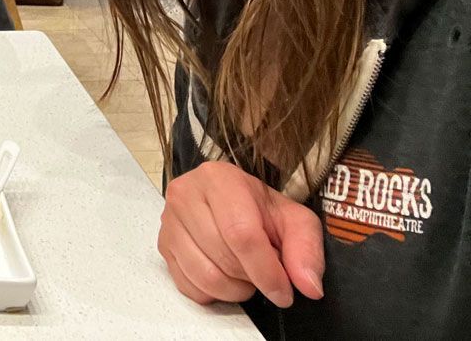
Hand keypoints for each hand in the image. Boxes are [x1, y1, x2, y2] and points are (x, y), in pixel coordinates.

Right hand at [158, 161, 324, 308]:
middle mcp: (185, 194)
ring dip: (234, 289)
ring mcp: (169, 221)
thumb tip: (309, 285)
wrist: (229, 201)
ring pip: (205, 277)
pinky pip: (189, 287)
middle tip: (263, 271)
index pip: (241, 234)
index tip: (284, 291)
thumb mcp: (294, 219)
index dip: (266, 271)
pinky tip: (224, 275)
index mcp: (218, 179)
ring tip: (245, 274)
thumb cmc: (259, 209)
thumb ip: (307, 249)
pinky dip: (213, 293)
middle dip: (252, 278)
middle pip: (224, 258)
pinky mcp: (162, 246)